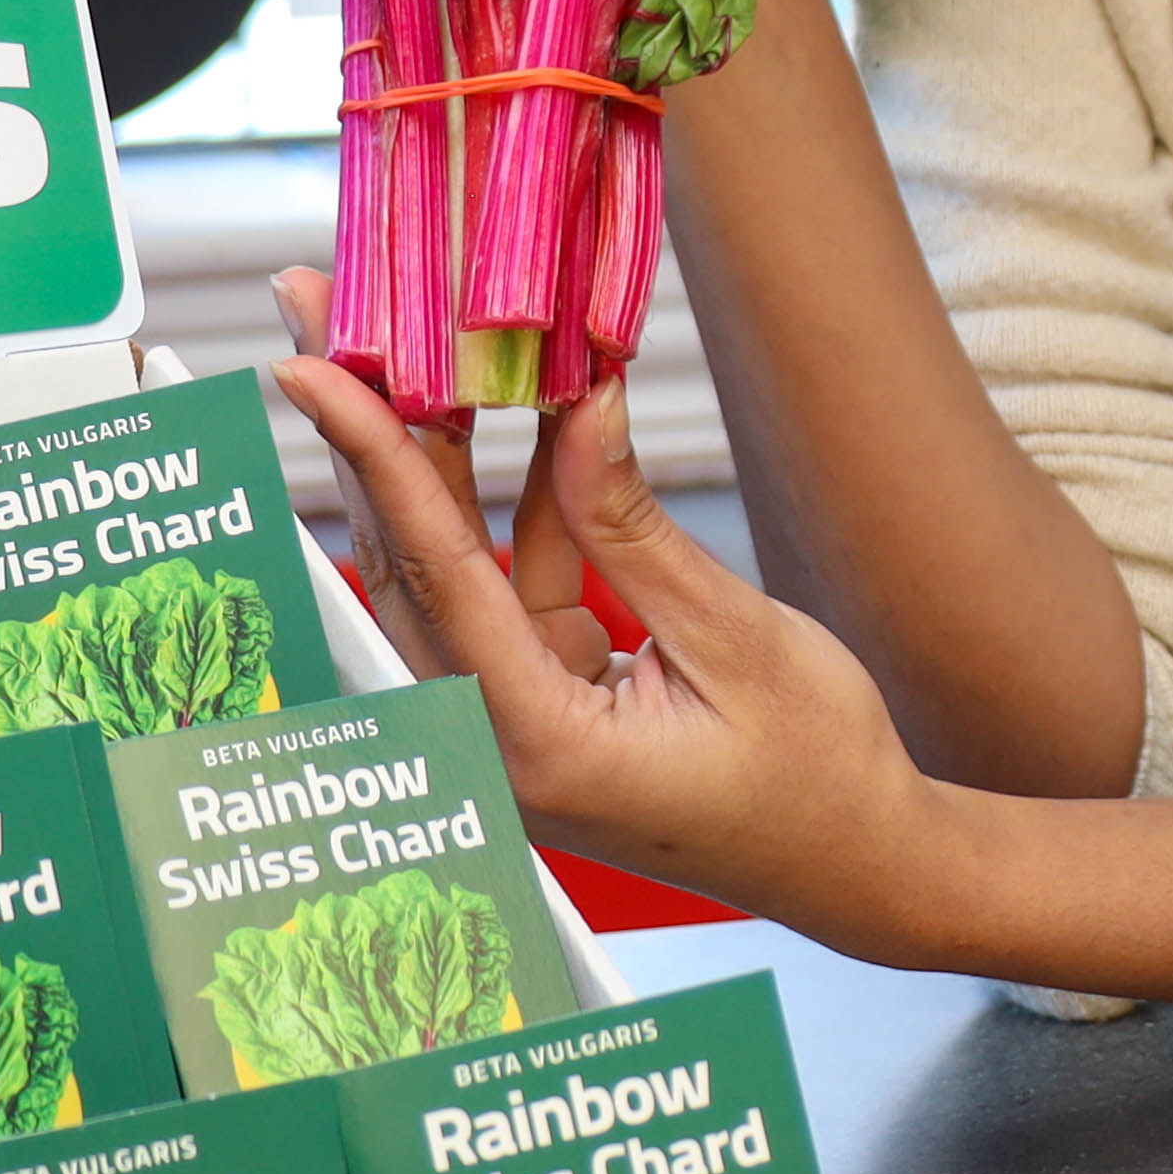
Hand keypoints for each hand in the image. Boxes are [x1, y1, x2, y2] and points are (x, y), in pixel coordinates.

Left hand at [270, 294, 956, 954]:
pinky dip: (509, 500)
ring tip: (391, 334)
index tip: (311, 366)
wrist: (861, 864)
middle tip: (313, 309)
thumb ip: (634, 526)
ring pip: (440, 566)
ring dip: (424, 452)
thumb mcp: (734, 634)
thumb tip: (576, 404)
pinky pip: (501, 580)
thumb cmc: (817, 772)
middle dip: (360, 430)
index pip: (435, 575)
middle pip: (403, 564)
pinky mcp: (543, 697)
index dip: (373, 456)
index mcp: (538, 746)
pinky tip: (518, 408)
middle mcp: (499, 742)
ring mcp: (514, 721)